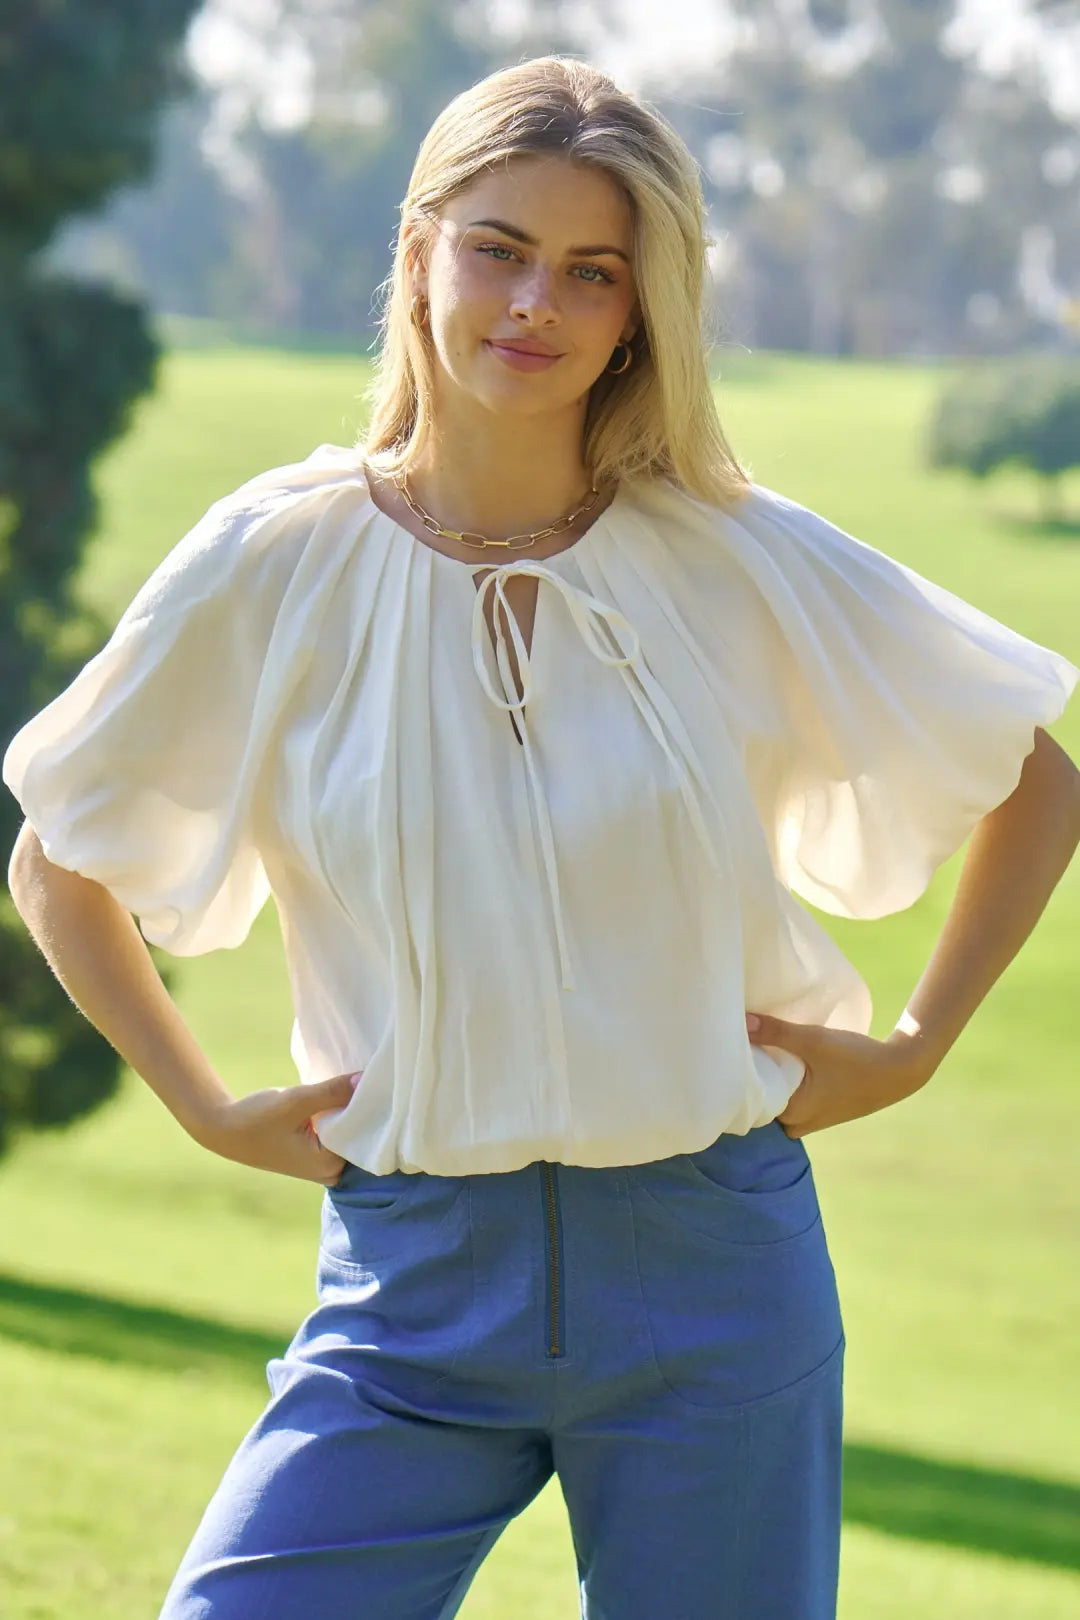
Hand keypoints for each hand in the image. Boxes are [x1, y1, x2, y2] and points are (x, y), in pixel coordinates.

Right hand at [192, 1071, 361, 1184]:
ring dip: (350, 1113)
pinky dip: (339, 1117)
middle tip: (373, 1082)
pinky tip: (341, 1097)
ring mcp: (323, 1166)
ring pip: (349, 1135)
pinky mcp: (315, 1155)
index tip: (379, 1086)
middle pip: (360, 1138)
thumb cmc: (257, 1118)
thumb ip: (332, 1091)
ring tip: (359, 1086)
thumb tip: (364, 1078)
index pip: (365, 1136)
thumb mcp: (297, 1100)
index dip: (371, 1109)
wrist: (225, 1129)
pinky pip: (338, 1135)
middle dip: (363, 1112)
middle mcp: (330, 1172)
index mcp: (329, 1166)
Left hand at [745, 1012, 934, 1138]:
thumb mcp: (813, 1040)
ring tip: (761, 1055)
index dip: (741, 1080)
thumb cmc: (856, 1058)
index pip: (752, 1102)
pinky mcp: (823, 1111)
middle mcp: (799, 1124)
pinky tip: (786, 1062)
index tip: (731, 1058)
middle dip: (755, 1081)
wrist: (899, 1070)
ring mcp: (812, 1120)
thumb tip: (742, 1021)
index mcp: (792, 1115)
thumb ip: (777, 1031)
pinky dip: (788, 1086)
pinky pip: (794, 1100)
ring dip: (773, 1082)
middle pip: (764, 1103)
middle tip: (741, 1053)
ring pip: (779, 1102)